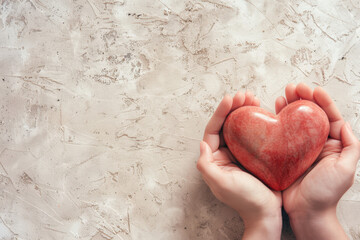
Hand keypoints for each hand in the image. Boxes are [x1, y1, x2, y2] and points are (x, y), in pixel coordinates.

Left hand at [197, 92, 281, 239]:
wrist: (266, 213)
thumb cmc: (245, 200)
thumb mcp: (222, 184)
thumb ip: (207, 165)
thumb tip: (202, 144)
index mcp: (214, 158)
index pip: (213, 130)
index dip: (220, 112)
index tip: (230, 99)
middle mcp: (224, 153)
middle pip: (227, 124)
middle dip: (233, 107)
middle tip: (245, 94)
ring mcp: (239, 153)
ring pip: (240, 126)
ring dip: (245, 110)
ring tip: (253, 97)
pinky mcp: (254, 153)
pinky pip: (253, 133)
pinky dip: (257, 121)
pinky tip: (263, 110)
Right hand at [276, 83, 359, 239]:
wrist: (307, 213)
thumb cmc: (326, 194)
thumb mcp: (345, 170)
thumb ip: (350, 146)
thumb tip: (344, 124)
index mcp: (332, 145)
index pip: (328, 117)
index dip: (321, 101)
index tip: (312, 89)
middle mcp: (315, 144)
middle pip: (310, 115)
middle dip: (303, 99)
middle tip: (294, 87)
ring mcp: (298, 148)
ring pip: (295, 122)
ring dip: (290, 106)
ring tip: (283, 94)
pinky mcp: (284, 154)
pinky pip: (281, 134)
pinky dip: (277, 121)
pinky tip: (274, 110)